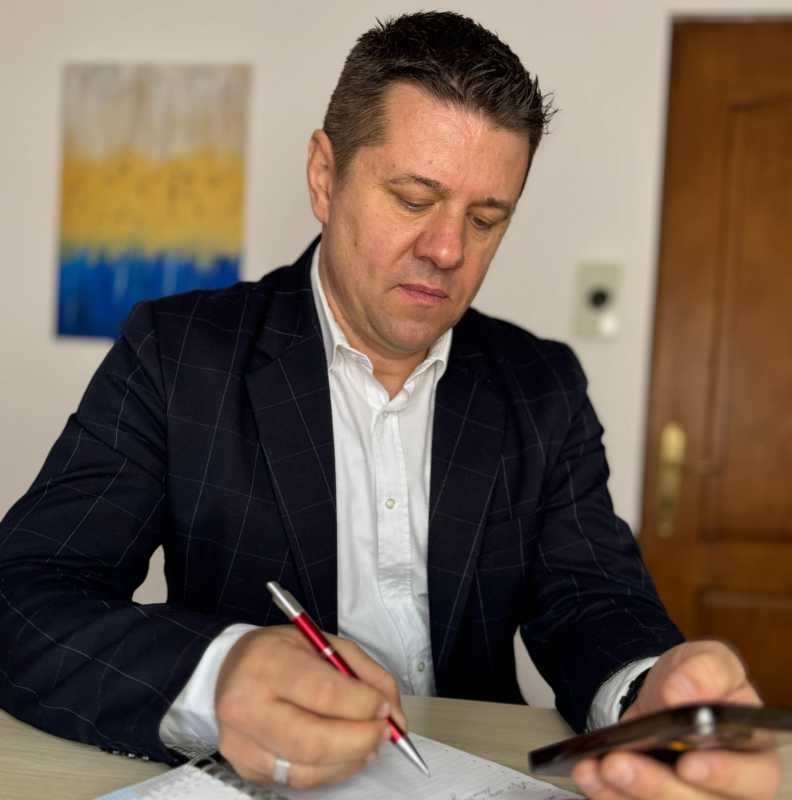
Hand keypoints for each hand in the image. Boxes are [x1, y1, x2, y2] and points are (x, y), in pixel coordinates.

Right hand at [215, 625, 404, 788]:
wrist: (229, 669)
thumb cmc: (282, 653)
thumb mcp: (325, 643)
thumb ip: (366, 675)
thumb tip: (396, 716)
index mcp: (268, 663)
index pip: (324, 694)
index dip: (362, 706)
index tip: (384, 707)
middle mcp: (247, 705)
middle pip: (313, 741)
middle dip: (360, 741)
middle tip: (384, 733)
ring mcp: (241, 742)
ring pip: (306, 770)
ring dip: (349, 761)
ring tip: (368, 744)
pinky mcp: (245, 767)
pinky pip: (296, 780)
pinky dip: (329, 771)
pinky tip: (342, 754)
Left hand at [571, 641, 780, 799]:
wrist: (663, 695)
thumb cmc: (696, 683)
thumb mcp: (707, 659)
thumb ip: (707, 670)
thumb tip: (684, 693)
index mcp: (755, 754)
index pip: (754, 777)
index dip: (723, 776)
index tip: (687, 763)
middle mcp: (731, 790)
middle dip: (656, 787)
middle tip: (618, 763)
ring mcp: (695, 799)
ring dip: (627, 794)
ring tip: (597, 767)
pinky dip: (609, 795)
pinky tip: (589, 775)